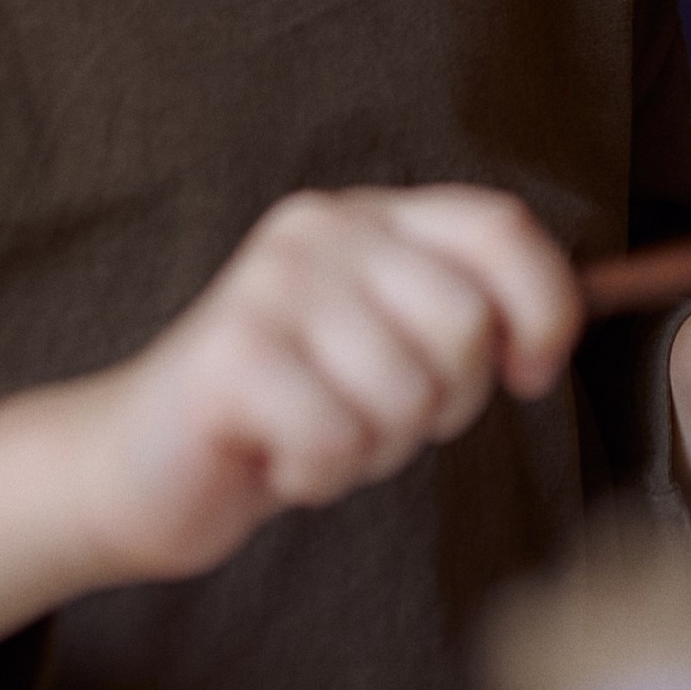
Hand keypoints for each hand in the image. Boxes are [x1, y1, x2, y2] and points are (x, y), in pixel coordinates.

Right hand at [0, 186, 578, 659]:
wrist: (132, 466)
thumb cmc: (286, 410)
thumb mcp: (387, 344)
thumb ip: (463, 315)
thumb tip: (558, 330)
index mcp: (369, 215)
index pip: (501, 227)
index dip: (545, 308)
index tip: (530, 374)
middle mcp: (321, 229)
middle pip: (466, 325)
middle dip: (444, 404)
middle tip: (379, 418)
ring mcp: (270, 287)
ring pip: (408, 395)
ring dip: (375, 447)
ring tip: (317, 433)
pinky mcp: (229, 357)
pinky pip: (341, 441)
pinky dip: (320, 474)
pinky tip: (273, 456)